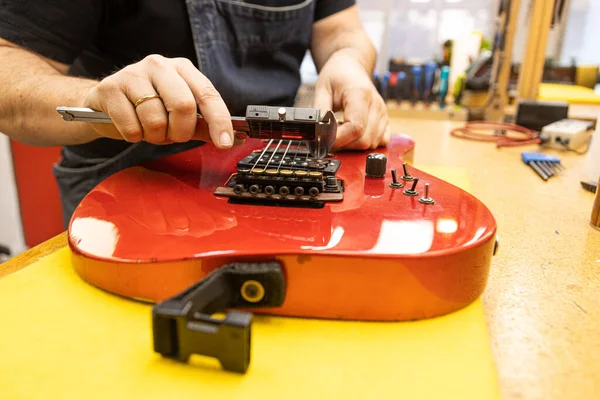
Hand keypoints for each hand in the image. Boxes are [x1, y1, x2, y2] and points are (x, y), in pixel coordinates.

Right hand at [83, 54, 233, 147]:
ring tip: (148, 130)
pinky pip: (132, 127)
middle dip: (180, 132)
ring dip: (155, 136)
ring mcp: (132, 73)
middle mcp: (159, 65)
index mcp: (182, 68)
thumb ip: (202, 125)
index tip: (225, 143)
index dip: (219, 121)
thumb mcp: (177, 115)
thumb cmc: (145, 107)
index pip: (208, 94)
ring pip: (156, 120)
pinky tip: (131, 127)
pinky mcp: (110, 88)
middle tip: (172, 137)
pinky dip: (134, 136)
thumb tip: (231, 140)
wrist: (103, 102)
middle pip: (183, 106)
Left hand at [313, 50, 389, 149]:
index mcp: (360, 94)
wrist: (351, 67)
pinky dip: (365, 144)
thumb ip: (320, 112)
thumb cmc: (336, 76)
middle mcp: (376, 105)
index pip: (355, 127)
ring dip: (353, 144)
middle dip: (345, 144)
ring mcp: (383, 113)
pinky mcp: (385, 120)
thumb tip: (318, 133)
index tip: (324, 140)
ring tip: (340, 131)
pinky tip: (353, 134)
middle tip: (330, 136)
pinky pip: (379, 142)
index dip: (339, 139)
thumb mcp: (322, 89)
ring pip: (371, 143)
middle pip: (364, 139)